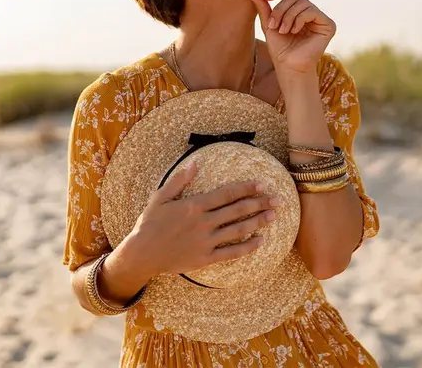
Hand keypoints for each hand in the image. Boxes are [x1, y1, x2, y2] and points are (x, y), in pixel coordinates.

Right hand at [123, 162, 278, 277]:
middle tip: (279, 198)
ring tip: (274, 215)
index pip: (227, 193)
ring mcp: (206, 241)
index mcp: (194, 205)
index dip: (247, 187)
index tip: (263, 183)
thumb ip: (179, 180)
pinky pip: (232, 253)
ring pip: (239, 229)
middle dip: (260, 203)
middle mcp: (203, 222)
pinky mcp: (205, 257)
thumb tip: (195, 163)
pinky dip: (248, 247)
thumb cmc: (149, 224)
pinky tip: (261, 241)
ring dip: (259, 221)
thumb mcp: (160, 197)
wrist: (142, 254)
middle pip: (238, 210)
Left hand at [245, 0, 335, 74]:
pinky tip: (294, 31)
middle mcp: (309, 11)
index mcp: (296, 10)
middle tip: (273, 25)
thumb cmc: (279, 48)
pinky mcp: (328, 25)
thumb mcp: (268, 23)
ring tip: (283, 31)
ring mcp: (320, 18)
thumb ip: (262, 6)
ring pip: (302, 2)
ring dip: (288, 16)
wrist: (288, 66)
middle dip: (280, 9)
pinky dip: (300, 19)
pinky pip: (312, 11)